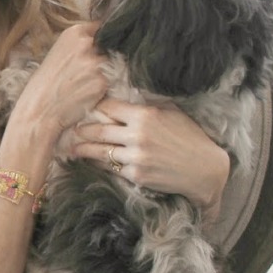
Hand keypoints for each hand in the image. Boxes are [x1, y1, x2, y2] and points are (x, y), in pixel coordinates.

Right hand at [17, 22, 107, 135]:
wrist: (39, 109)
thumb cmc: (45, 83)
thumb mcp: (58, 52)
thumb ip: (80, 43)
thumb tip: (103, 41)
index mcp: (74, 32)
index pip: (101, 28)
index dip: (101, 40)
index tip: (98, 49)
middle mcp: (86, 44)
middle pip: (108, 47)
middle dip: (102, 57)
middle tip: (85, 73)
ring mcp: (96, 63)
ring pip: (110, 65)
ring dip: (103, 73)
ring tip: (83, 84)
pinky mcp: (102, 82)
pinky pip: (109, 82)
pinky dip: (101, 88)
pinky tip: (86, 94)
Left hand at [72, 97, 229, 217]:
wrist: (204, 169)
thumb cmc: (191, 138)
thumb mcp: (171, 113)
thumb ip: (147, 107)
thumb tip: (126, 97)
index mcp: (145, 115)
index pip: (110, 106)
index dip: (95, 105)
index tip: (84, 106)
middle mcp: (137, 135)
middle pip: (99, 129)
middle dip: (81, 129)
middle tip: (67, 128)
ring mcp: (136, 157)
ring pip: (100, 151)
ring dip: (83, 149)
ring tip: (70, 148)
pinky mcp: (136, 175)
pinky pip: (111, 168)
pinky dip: (99, 164)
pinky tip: (88, 162)